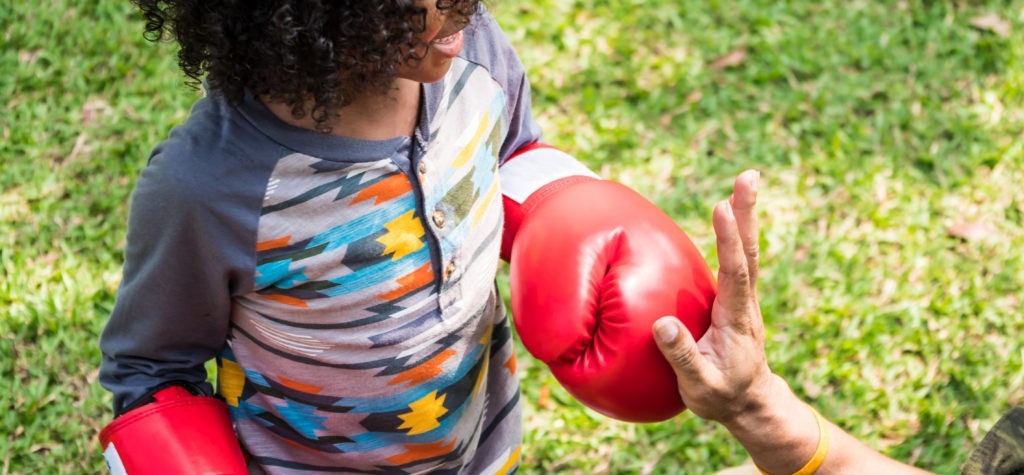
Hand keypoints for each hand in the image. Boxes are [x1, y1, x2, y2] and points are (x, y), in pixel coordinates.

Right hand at [652, 169, 773, 423]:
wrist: (751, 404)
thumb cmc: (722, 396)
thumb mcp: (700, 387)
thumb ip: (683, 357)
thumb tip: (663, 324)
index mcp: (736, 319)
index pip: (735, 273)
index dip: (729, 240)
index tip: (721, 208)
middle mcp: (744, 302)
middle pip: (749, 251)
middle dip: (747, 212)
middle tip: (749, 175)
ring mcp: (743, 299)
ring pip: (747, 251)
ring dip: (745, 214)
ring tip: (746, 180)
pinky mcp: (736, 299)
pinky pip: (738, 259)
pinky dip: (736, 232)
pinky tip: (730, 213)